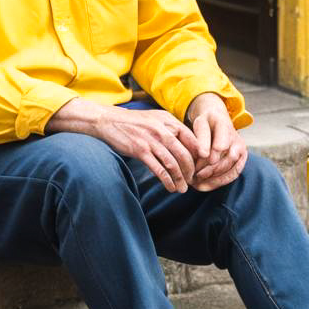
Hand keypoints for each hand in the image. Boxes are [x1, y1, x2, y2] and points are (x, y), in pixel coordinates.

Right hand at [48, 98, 199, 192]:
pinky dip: (167, 180)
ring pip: (173, 163)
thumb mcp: (156, 119)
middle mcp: (163, 129)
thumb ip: (171, 128)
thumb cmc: (134, 122)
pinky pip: (159, 169)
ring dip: (180, 179)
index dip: (199, 156)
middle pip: (185, 154)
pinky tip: (170, 187)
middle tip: (193, 181)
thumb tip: (189, 144)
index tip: (201, 167)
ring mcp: (151, 140)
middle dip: (191, 171)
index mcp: (169, 120)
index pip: (192, 140)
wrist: (108, 120)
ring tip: (182, 189)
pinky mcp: (140, 150)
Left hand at [186, 92, 247, 191]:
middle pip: (228, 159)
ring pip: (231, 170)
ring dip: (213, 179)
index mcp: (225, 125)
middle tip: (193, 177)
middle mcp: (237, 139)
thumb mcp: (200, 124)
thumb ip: (202, 137)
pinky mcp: (241, 160)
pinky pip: (233, 175)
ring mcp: (241, 150)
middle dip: (210, 171)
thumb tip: (204, 154)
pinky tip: (204, 186)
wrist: (217, 120)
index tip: (199, 161)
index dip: (212, 153)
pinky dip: (218, 182)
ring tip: (196, 185)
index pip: (222, 142)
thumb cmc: (206, 124)